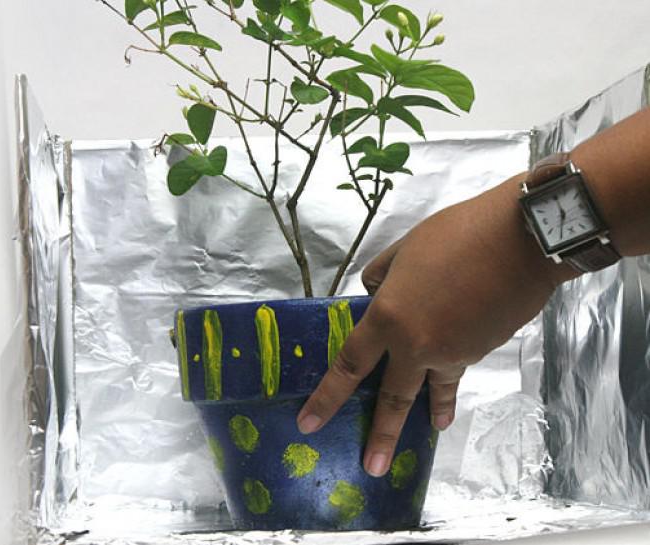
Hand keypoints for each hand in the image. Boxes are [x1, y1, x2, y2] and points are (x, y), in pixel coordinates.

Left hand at [296, 175, 577, 476]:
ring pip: (433, 387)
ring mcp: (452, 353)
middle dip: (381, 436)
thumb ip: (383, 275)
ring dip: (430, 414)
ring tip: (431, 432)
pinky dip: (454, 381)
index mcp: (388, 318)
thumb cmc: (457, 235)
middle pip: (393, 397)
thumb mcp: (405, 248)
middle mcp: (416, 345)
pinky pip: (457, 369)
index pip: (350, 364)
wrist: (522, 242)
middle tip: (371, 467)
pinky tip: (455, 389)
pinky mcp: (480, 351)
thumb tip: (375, 290)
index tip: (310, 424)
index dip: (327, 397)